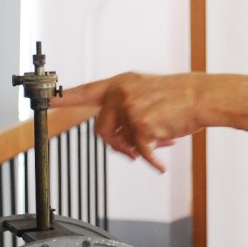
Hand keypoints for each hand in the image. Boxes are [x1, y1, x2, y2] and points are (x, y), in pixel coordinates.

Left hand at [56, 72, 200, 172]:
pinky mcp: (141, 125)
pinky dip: (152, 162)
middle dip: (117, 146)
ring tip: (158, 146)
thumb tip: (121, 138)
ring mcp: (130, 108)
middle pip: (102, 129)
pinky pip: (141, 153)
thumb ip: (128, 108)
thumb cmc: (183, 97)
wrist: (204, 97)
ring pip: (122, 142)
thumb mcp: (150, 92)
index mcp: (122, 82)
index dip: (62, 97)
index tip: (43, 98)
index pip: (85, 91)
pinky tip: (161, 164)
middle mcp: (122, 92)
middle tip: (132, 152)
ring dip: (138, 150)